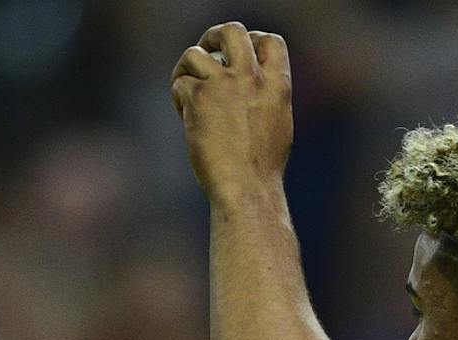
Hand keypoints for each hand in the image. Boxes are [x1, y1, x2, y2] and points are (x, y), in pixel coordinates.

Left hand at [171, 23, 292, 202]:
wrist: (247, 189)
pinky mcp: (198, 97)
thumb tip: (250, 78)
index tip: (240, 57)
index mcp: (278, 87)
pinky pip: (180, 83)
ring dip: (187, 70)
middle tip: (206, 53)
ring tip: (188, 92)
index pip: (270, 41)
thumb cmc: (262, 168)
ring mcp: (224, 86)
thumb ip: (266, 96)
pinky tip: (186, 117)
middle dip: (214, 37)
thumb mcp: (277, 125)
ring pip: (195, 54)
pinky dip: (179, 98)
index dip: (253, 40)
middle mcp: (252, 79)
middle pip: (231, 31)